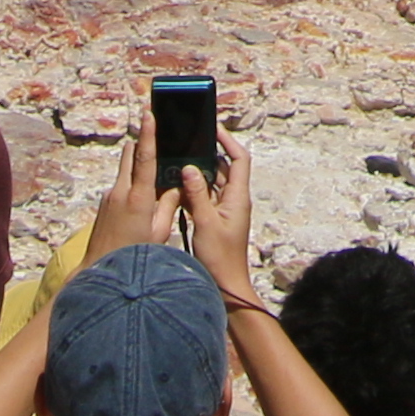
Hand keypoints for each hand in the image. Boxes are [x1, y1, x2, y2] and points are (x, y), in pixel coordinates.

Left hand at [92, 118, 178, 258]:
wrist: (99, 269)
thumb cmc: (134, 255)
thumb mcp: (159, 233)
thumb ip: (168, 206)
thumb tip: (176, 187)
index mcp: (138, 197)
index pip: (144, 157)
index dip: (148, 133)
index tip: (149, 113)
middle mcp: (120, 191)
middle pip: (130, 155)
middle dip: (143, 146)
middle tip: (158, 144)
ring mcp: (109, 196)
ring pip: (126, 170)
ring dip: (138, 168)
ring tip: (154, 182)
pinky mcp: (104, 203)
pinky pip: (121, 185)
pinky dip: (132, 185)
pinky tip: (142, 203)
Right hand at [183, 146, 258, 293]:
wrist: (225, 286)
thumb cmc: (220, 258)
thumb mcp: (206, 223)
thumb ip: (197, 194)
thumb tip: (189, 166)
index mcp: (237, 197)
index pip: (239, 159)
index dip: (228, 141)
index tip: (213, 129)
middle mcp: (233, 200)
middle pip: (223, 168)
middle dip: (207, 155)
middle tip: (187, 142)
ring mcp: (223, 210)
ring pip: (211, 183)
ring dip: (197, 173)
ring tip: (177, 160)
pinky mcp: (214, 220)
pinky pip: (203, 198)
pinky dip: (192, 191)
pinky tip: (175, 186)